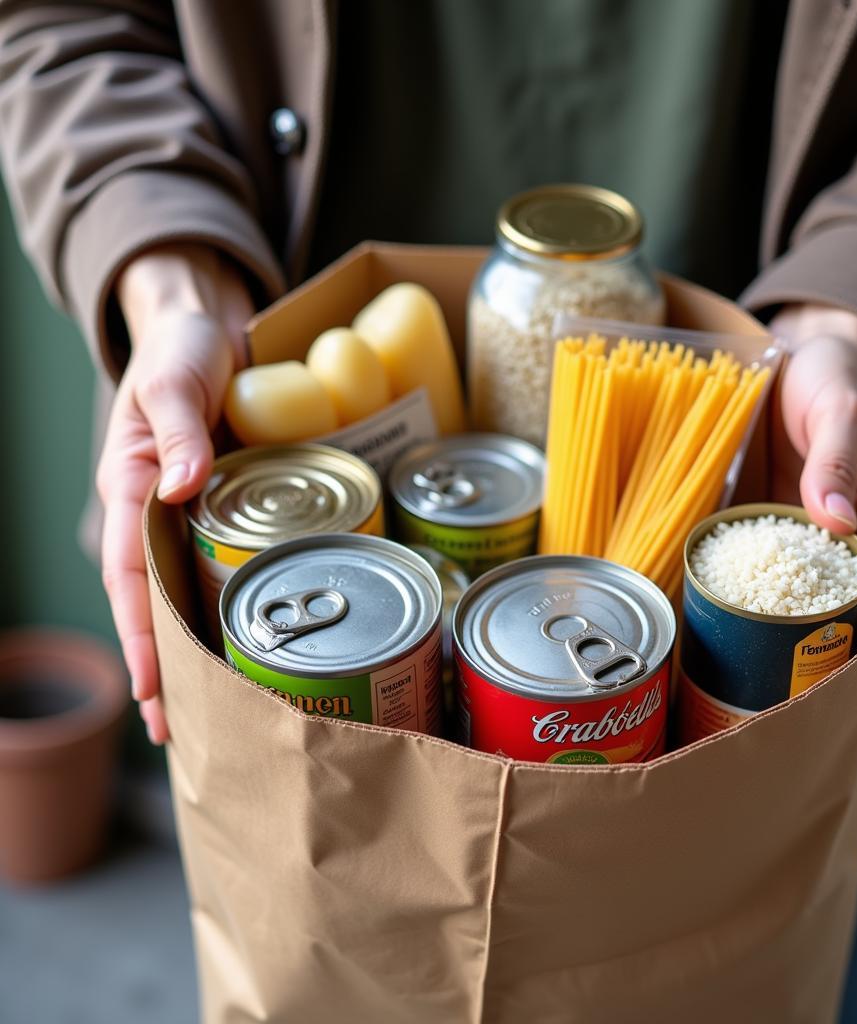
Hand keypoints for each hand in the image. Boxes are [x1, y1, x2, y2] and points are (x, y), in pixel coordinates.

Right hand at [96, 244, 253, 743]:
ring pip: (194, 593)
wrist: (210, 329)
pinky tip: (258, 640)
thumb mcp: (173, 380)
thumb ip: (176, 427)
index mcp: (131, 489)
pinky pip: (231, 563)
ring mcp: (197, 516)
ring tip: (224, 708)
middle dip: (170, 667)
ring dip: (205, 648)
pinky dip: (237, 605)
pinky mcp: (232, 507)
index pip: (132, 577)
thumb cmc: (181, 352)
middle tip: (189, 732)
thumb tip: (178, 485)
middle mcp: (160, 514)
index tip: (153, 690)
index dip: (142, 636)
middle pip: (160, 603)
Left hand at [769, 304, 856, 764]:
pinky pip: (767, 584)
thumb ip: (838, 460)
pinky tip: (739, 655)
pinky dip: (761, 622)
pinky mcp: (771, 530)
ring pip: (814, 616)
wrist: (800, 356)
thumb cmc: (834, 379)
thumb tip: (835, 521)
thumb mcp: (843, 409)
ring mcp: (809, 541)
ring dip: (808, 668)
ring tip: (787, 724)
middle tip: (839, 752)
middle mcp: (852, 542)